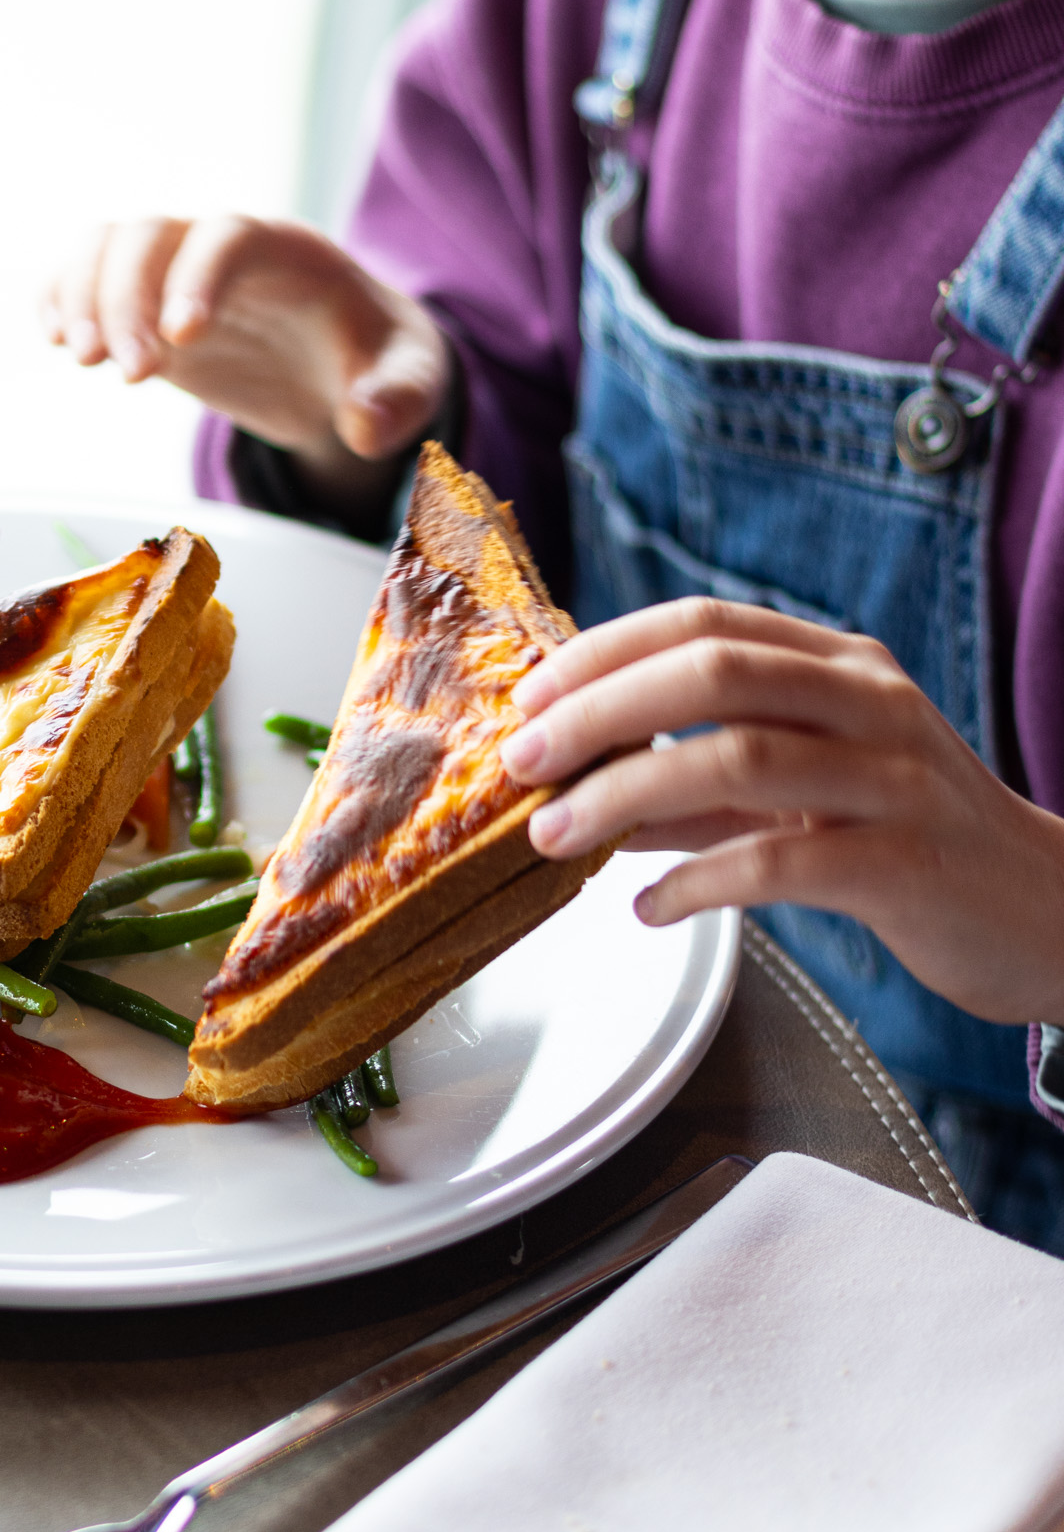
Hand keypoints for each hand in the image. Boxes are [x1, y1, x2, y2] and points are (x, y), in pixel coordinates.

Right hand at [40, 216, 450, 525]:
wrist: (346, 364)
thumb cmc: (380, 360)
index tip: (182, 341)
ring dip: (81, 296)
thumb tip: (363, 426)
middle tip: (127, 376)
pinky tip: (55, 340)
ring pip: (108, 246)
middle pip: (152, 233)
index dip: (197, 278)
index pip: (230, 238)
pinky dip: (60, 295)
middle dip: (126, 298)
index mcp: (288, 251)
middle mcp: (222, 247)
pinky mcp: (145, 304)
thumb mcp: (410, 378)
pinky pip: (86, 274)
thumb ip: (398, 398)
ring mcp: (176, 272)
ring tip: (84, 363)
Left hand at [498, 598, 1063, 1026]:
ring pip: (738, 760)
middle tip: (520, 762)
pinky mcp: (906, 862)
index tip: (527, 699)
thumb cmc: (903, 837)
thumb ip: (691, 783)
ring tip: (555, 837)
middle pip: (711, 672)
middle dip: (597, 712)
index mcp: (835, 663)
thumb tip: (574, 789)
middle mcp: (868, 702)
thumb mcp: (793, 791)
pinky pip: (780, 864)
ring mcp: (894, 777)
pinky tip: (649, 908)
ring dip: (625, 798)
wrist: (1044, 909)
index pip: (700, 622)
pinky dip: (695, 884)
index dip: (603, 654)